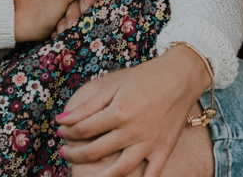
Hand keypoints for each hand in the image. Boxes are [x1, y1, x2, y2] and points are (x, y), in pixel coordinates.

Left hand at [57, 44, 209, 176]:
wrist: (181, 76)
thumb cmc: (146, 77)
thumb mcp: (114, 85)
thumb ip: (87, 105)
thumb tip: (61, 120)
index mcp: (117, 112)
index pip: (83, 130)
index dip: (67, 133)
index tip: (62, 132)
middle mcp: (132, 131)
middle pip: (95, 151)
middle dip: (74, 154)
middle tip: (66, 152)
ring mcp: (148, 143)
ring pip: (119, 170)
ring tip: (85, 175)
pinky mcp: (163, 150)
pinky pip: (151, 175)